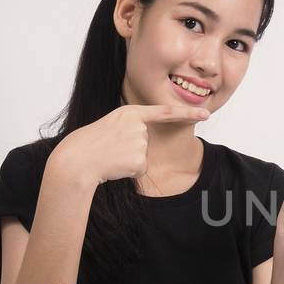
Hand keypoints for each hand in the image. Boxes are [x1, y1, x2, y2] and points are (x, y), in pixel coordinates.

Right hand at [48, 104, 209, 186]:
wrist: (77, 160)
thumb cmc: (89, 144)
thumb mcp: (111, 127)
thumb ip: (130, 128)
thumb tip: (142, 145)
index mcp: (130, 113)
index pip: (166, 112)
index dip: (188, 112)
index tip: (207, 113)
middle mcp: (138, 125)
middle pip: (146, 142)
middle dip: (131, 150)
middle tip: (110, 149)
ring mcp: (140, 142)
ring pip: (142, 157)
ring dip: (128, 161)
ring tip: (110, 156)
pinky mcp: (139, 160)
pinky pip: (140, 169)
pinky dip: (128, 171)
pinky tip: (114, 166)